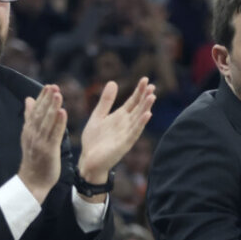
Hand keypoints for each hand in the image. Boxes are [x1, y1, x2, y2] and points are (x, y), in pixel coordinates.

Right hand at [18, 85, 66, 202]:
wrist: (32, 181)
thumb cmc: (34, 158)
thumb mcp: (30, 135)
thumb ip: (30, 117)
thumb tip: (29, 99)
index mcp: (29, 130)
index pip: (36, 110)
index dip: (42, 98)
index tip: (49, 86)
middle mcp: (33, 134)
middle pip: (41, 113)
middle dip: (47, 99)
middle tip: (54, 86)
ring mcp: (40, 142)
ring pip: (47, 122)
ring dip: (53, 107)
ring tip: (58, 94)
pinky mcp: (49, 150)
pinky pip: (54, 134)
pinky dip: (59, 123)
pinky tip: (63, 113)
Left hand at [76, 77, 156, 193]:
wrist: (88, 160)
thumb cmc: (94, 140)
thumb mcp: (98, 116)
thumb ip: (106, 101)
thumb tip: (113, 82)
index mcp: (120, 117)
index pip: (132, 101)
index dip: (139, 91)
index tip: (145, 79)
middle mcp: (126, 124)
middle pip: (138, 108)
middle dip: (145, 97)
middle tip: (152, 85)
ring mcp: (127, 134)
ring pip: (139, 118)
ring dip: (146, 108)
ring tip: (152, 96)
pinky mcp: (124, 144)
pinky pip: (134, 132)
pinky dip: (141, 123)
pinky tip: (147, 114)